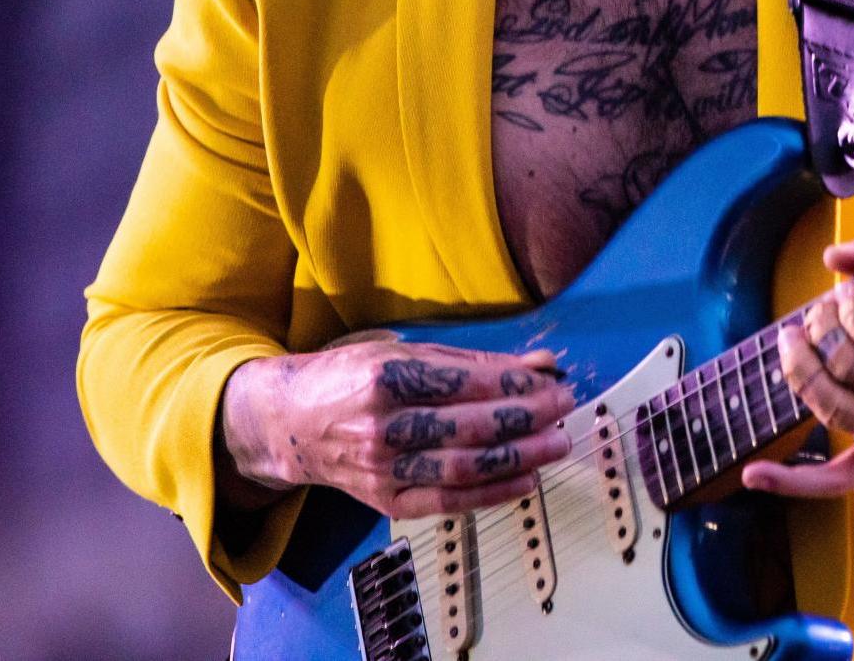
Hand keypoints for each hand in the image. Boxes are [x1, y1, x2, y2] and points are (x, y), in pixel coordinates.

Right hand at [219, 340, 573, 518]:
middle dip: (526, 418)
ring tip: (556, 445)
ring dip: (518, 458)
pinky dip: (490, 494)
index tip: (554, 381)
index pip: (465, 383)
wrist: (289, 423)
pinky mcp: (385, 500)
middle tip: (564, 408)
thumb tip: (538, 363)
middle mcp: (381, 427)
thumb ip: (472, 361)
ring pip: (462, 468)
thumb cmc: (351, 377)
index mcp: (385, 378)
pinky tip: (525, 481)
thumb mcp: (403, 351)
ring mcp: (382, 469)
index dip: (515, 385)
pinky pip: (446, 501)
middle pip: (468, 427)